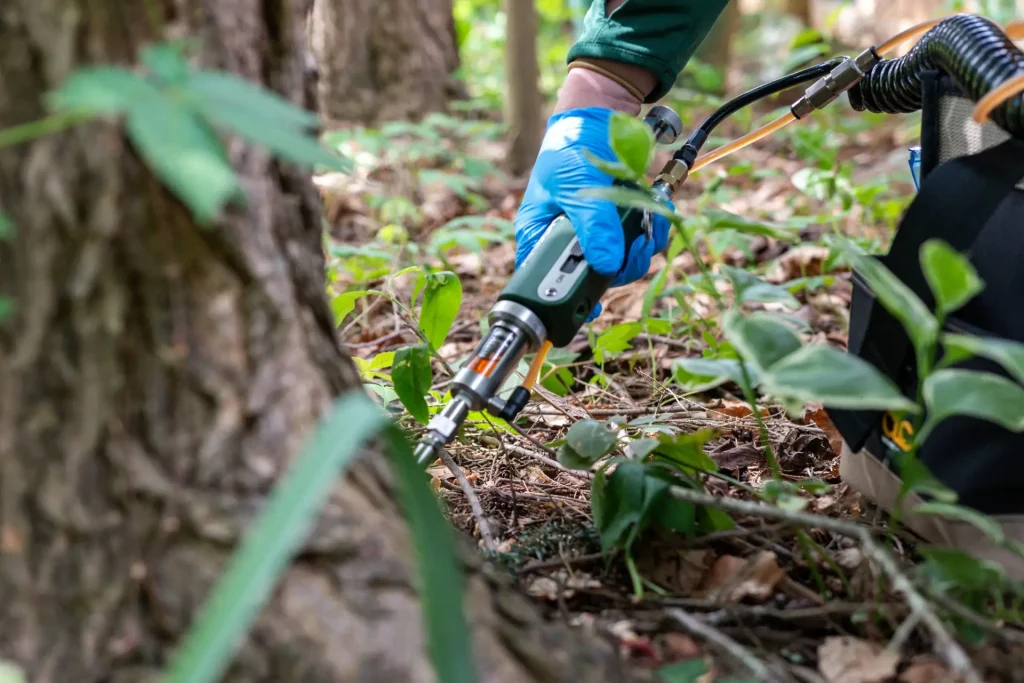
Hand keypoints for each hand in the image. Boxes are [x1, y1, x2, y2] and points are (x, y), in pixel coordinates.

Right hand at [513, 107, 671, 317]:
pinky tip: (655, 214)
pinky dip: (652, 231)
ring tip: (645, 223)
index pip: (546, 282)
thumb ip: (591, 225)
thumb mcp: (575, 186)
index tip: (592, 308)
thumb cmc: (571, 148)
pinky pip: (641, 242)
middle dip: (618, 267)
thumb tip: (607, 265)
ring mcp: (597, 233)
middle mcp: (567, 241)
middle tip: (630, 248)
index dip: (567, 299)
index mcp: (541, 235)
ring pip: (621, 263)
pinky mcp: (622, 223)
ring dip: (640, 247)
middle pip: (593, 278)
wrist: (601, 116)